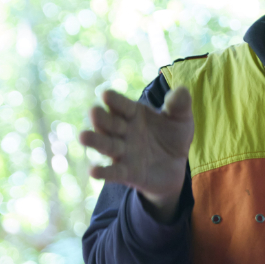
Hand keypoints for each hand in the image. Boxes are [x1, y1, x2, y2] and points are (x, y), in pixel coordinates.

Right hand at [80, 87, 193, 221]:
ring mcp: (123, 152)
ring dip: (95, 141)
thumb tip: (181, 90)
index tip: (106, 95)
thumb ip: (180, 105)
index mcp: (133, 114)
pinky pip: (113, 172)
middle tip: (94, 112)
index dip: (115, 100)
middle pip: (108, 123)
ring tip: (83, 136)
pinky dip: (104, 172)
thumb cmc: (173, 136)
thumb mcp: (181, 119)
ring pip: (106, 145)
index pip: (122, 105)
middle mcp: (123, 131)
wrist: (176, 165)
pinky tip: (93, 171)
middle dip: (101, 118)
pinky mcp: (127, 173)